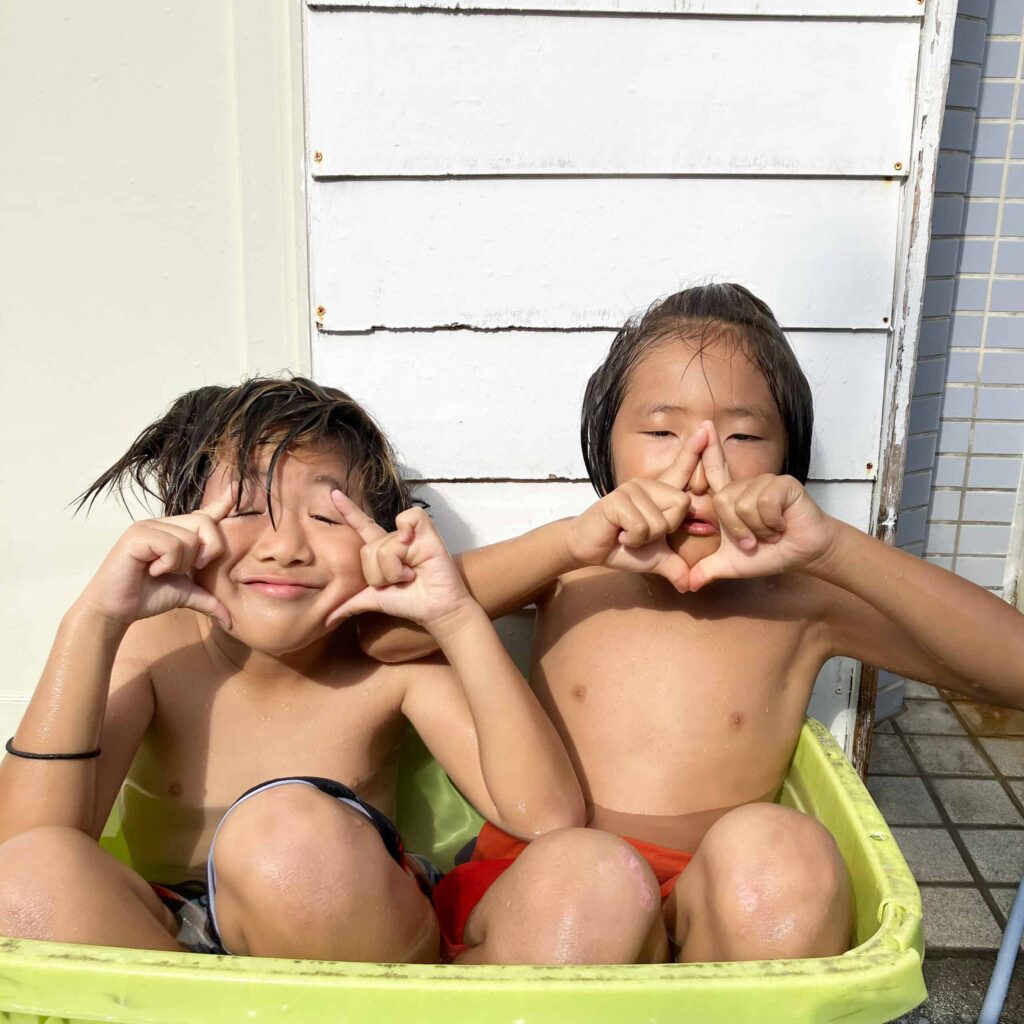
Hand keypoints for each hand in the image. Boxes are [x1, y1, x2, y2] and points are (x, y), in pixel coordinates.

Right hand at [79, 484, 233, 627]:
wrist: (116, 610)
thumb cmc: (147, 597)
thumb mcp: (186, 594)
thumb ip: (209, 598)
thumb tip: (230, 619)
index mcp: (176, 533)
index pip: (204, 513)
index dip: (222, 502)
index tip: (237, 488)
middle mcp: (164, 523)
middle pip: (206, 523)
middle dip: (208, 550)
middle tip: (189, 569)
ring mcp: (149, 526)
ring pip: (191, 538)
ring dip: (182, 563)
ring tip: (161, 571)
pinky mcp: (138, 534)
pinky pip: (172, 545)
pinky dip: (168, 563)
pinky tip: (152, 570)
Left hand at [324, 495, 473, 631]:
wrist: (434, 608)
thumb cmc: (408, 602)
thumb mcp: (373, 600)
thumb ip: (349, 603)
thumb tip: (326, 619)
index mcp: (381, 551)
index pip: (362, 526)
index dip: (348, 511)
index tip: (333, 493)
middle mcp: (394, 539)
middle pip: (368, 548)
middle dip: (380, 573)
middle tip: (400, 581)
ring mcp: (409, 533)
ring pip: (384, 543)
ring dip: (394, 567)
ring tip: (411, 574)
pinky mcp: (425, 529)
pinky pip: (405, 520)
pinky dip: (406, 534)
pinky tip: (416, 549)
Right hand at [566, 426, 707, 590]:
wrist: (588, 549)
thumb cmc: (622, 548)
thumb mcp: (655, 559)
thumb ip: (675, 566)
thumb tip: (688, 585)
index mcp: (659, 494)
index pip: (681, 470)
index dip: (694, 451)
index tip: (705, 429)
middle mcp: (647, 485)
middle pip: (682, 505)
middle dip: (666, 529)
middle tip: (643, 534)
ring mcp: (632, 490)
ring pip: (660, 521)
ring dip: (645, 539)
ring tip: (628, 535)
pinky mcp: (618, 500)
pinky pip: (641, 527)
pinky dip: (633, 539)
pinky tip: (619, 535)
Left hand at [687, 423, 835, 590]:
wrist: (803, 554)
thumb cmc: (769, 554)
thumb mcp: (732, 565)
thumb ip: (707, 571)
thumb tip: (687, 585)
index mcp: (730, 499)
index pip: (714, 471)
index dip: (707, 451)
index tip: (703, 426)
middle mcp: (744, 487)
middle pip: (722, 502)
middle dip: (738, 531)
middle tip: (755, 541)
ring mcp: (764, 482)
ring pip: (743, 505)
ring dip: (758, 529)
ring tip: (771, 532)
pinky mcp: (782, 484)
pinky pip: (763, 503)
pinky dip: (771, 523)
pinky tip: (782, 524)